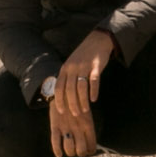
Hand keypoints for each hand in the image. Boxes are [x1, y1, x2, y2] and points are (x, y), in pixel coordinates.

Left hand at [46, 32, 114, 156]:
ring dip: (82, 100)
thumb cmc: (83, 57)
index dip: (59, 100)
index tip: (61, 112)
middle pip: (69, 89)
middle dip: (71, 103)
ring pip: (81, 87)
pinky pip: (94, 80)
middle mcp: (72, 68)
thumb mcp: (71, 66)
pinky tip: (94, 99)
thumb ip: (67, 79)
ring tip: (84, 110)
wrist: (97, 41)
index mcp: (65, 69)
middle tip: (74, 115)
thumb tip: (63, 98)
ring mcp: (84, 66)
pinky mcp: (96, 66)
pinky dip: (93, 91)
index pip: (58, 87)